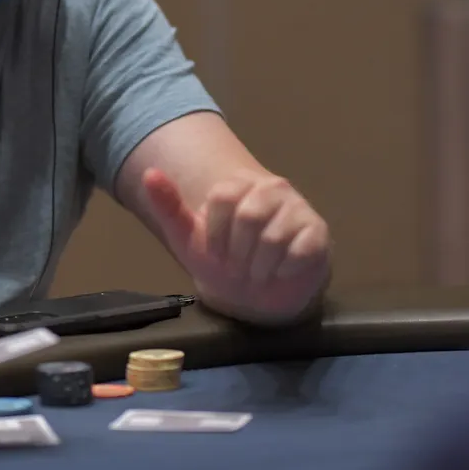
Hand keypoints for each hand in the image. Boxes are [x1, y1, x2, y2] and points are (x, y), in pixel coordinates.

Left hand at [143, 167, 330, 323]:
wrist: (258, 296)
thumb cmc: (224, 261)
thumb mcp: (189, 236)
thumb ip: (168, 205)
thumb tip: (149, 173)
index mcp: (240, 184)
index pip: (221, 198)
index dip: (216, 234)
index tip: (218, 249)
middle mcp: (273, 188)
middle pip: (248, 216)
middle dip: (238, 253)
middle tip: (240, 265)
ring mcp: (299, 208)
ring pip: (273, 237)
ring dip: (259, 267)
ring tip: (258, 272)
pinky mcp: (319, 233)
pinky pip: (299, 251)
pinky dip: (283, 270)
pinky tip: (281, 272)